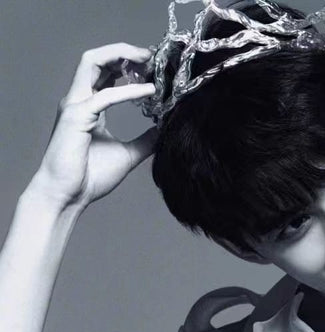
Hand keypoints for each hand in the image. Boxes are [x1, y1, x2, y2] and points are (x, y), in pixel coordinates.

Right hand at [33, 43, 156, 210]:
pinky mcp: (76, 116)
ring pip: (92, 61)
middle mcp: (79, 100)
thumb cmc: (90, 177)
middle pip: (97, 58)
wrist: (69, 196)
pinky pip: (105, 95)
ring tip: (147, 61)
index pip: (105, 72)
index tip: (153, 68)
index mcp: (89, 106)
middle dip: (125, 52)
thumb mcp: (128, 154)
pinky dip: (128, 90)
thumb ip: (145, 140)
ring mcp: (75, 105)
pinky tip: (149, 91)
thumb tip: (164, 131)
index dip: (128, 65)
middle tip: (152, 56)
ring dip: (121, 56)